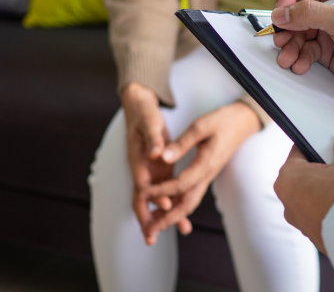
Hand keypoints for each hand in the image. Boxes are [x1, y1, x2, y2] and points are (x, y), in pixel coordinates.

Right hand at [121, 82, 189, 245]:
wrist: (139, 107)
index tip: (167, 206)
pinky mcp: (159, 169)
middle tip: (152, 238)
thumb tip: (155, 153)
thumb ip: (153, 138)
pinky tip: (182, 214)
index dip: (153, 196)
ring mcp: (150, 171)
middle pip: (143, 199)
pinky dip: (171, 203)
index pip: (144, 183)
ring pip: (155, 198)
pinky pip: (164, 191)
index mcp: (138, 159)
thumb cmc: (144, 114)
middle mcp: (143, 169)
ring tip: (179, 229)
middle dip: (148, 218)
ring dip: (163, 215)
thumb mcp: (149, 122)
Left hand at [142, 102, 260, 240]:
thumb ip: (182, 143)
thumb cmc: (223, 121)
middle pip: (187, 204)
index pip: (181, 185)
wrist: (244, 122)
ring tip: (154, 225)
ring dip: (172, 216)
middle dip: (168, 218)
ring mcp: (208, 176)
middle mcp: (207, 175)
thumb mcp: (201, 126)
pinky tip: (167, 207)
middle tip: (150, 229)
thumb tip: (163, 158)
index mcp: (206, 164)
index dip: (161, 191)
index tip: (144, 193)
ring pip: (189, 202)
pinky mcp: (206, 173)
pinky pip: (191, 194)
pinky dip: (178, 204)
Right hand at [272, 0, 333, 95]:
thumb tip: (282, 13)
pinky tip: (300, 64)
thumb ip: (310, 14)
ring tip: (288, 57)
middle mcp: (333, 0)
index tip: (281, 13)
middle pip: (295, 6)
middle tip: (281, 38)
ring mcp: (328, 23)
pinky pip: (303, 47)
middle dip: (286, 25)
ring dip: (290, 45)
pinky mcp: (326, 44)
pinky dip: (299, 56)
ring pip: (296, 29)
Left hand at [274, 129, 333, 252]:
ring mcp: (305, 225)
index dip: (319, 144)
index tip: (330, 143)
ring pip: (319, 196)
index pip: (299, 151)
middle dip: (328, 168)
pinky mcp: (321, 239)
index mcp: (288, 180)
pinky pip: (328, 215)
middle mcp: (290, 205)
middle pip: (309, 175)